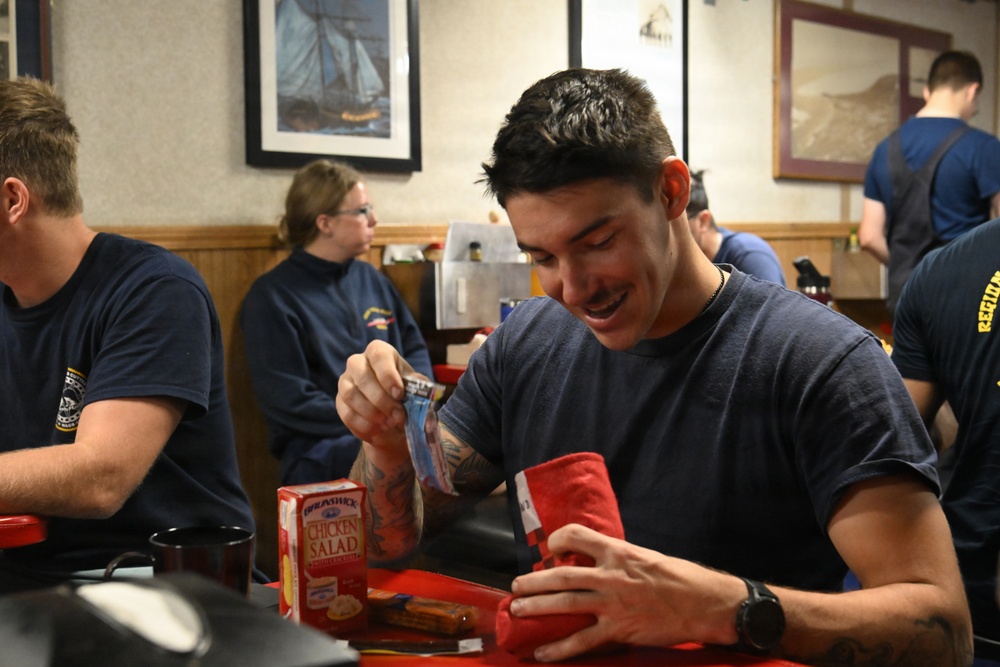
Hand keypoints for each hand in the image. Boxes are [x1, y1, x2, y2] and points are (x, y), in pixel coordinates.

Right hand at [336, 340, 419, 454]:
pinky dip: (363, 425)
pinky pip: (346, 413)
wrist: (393, 419)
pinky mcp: (340, 402)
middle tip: (397, 415)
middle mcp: (358, 363)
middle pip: (362, 375)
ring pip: (350, 395)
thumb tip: (421, 386)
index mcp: (380, 353)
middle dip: (380, 399)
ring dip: (371, 413)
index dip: (387, 374)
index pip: (378, 354)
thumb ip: (419, 386)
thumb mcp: (416, 388)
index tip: (399, 394)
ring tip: (389, 424)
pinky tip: (378, 431)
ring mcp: (346, 382)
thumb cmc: (405, 395)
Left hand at [508, 524, 744, 661]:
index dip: (558, 539)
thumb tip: (597, 562)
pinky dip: (559, 648)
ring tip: (517, 610)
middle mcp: (610, 575)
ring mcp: (612, 604)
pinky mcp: (618, 630)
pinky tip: (543, 652)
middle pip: (561, 576)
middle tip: (515, 586)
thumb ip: (619, 559)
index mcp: (618, 551)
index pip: (576, 535)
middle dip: (533, 581)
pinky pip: (582, 640)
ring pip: (564, 605)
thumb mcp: (646, 557)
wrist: (704, 603)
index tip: (550, 548)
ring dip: (536, 607)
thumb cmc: (679, 577)